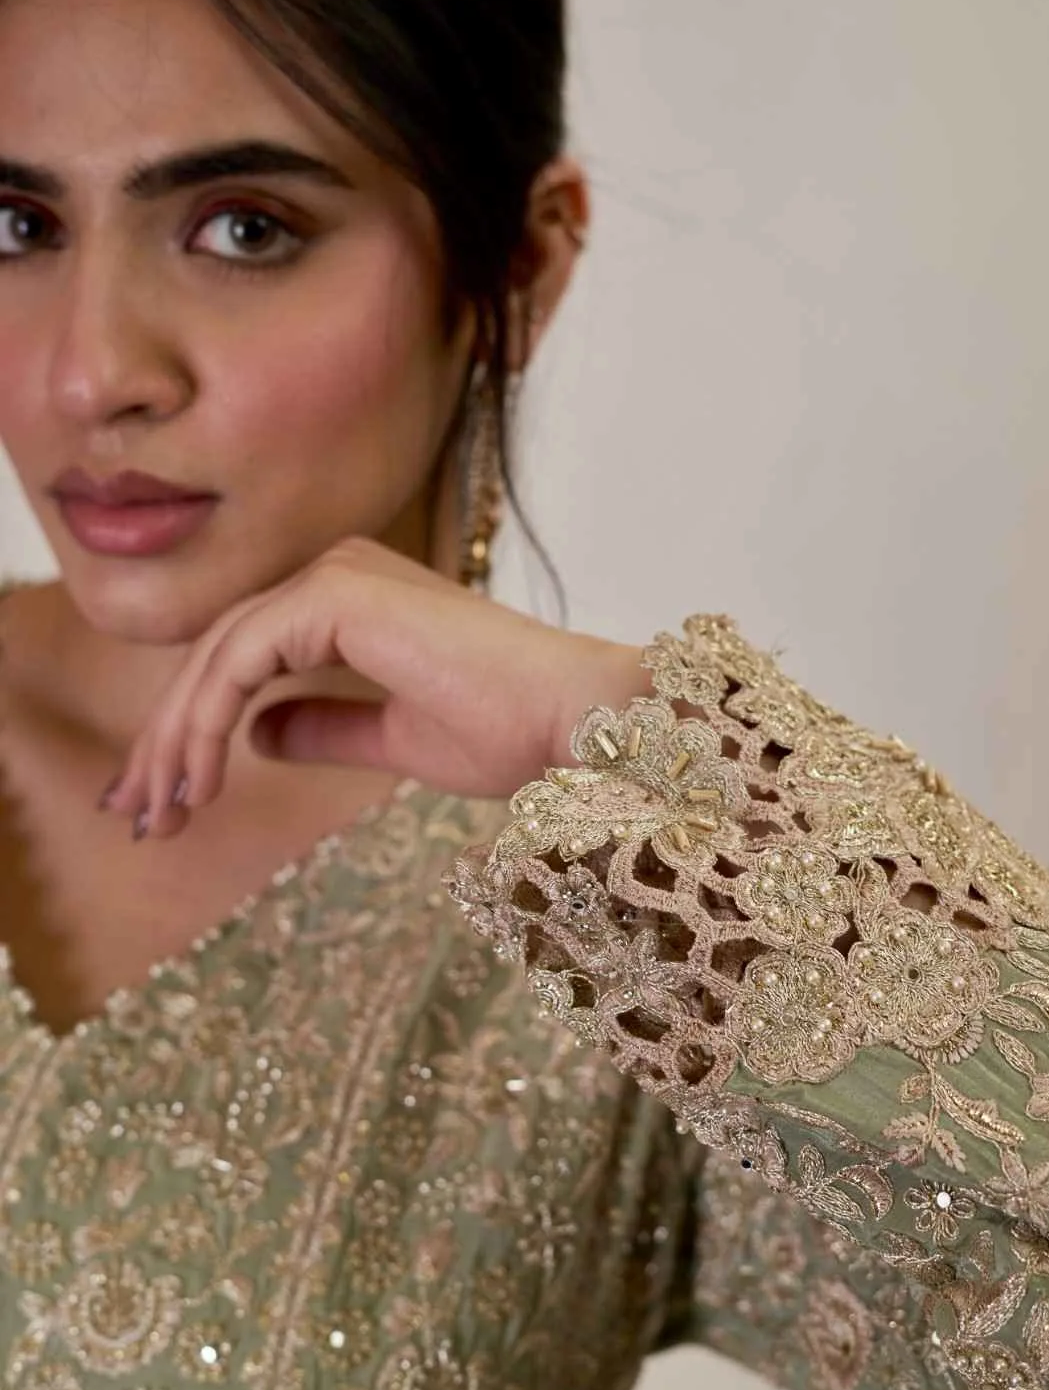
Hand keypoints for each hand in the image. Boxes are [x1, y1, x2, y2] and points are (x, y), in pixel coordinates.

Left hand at [99, 536, 652, 839]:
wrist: (571, 720)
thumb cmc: (509, 732)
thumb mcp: (393, 740)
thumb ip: (325, 727)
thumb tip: (257, 732)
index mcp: (352, 598)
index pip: (244, 659)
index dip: (193, 730)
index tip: (165, 802)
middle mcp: (336, 572)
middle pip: (218, 656)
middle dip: (169, 742)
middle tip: (137, 817)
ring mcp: (335, 576)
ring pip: (217, 657)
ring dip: (177, 740)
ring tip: (157, 815)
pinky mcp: (337, 595)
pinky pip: (240, 660)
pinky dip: (207, 722)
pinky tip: (198, 783)